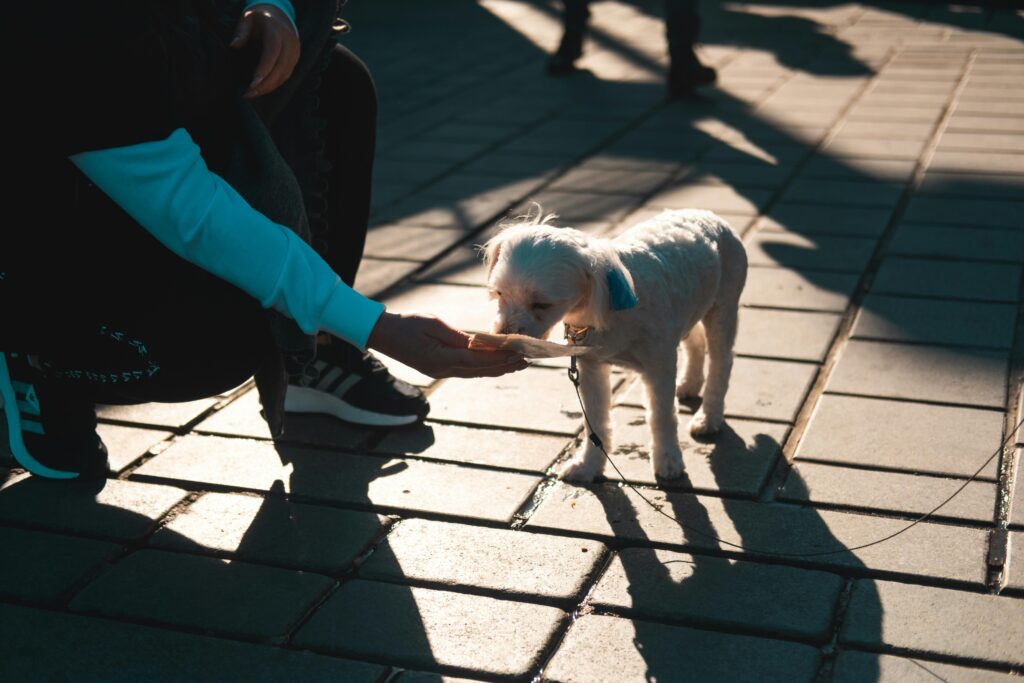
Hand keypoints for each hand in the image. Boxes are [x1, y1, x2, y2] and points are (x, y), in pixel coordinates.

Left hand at [230, 4, 300, 97]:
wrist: (278, 14)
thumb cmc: (259, 18)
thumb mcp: (247, 19)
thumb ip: (241, 32)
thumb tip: (233, 46)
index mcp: (277, 31)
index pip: (273, 53)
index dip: (264, 70)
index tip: (253, 84)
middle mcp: (289, 42)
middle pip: (280, 68)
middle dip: (265, 84)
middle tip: (249, 94)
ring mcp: (295, 51)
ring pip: (285, 74)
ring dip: (270, 87)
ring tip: (253, 94)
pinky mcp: (296, 58)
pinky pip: (287, 75)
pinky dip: (275, 84)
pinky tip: (263, 89)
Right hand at [367, 312, 528, 378]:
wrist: (382, 334)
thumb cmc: (407, 323)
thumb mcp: (434, 324)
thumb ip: (458, 336)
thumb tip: (479, 345)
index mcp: (440, 359)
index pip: (476, 360)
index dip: (499, 359)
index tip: (518, 355)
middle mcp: (442, 370)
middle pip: (479, 371)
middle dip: (504, 366)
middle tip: (526, 361)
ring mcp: (440, 372)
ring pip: (475, 373)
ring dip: (496, 368)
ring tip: (516, 364)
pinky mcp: (439, 369)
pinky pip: (466, 370)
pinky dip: (483, 367)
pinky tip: (495, 364)